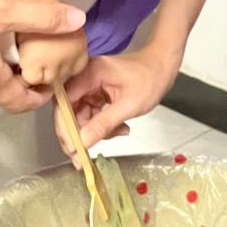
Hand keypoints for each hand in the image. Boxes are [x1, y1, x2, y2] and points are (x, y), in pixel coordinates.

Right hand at [60, 44, 181, 154]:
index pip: (65, 102)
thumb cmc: (150, 80)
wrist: (161, 69)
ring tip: (118, 133)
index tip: (72, 148)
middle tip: (81, 157)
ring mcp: (89, 86)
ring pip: (78, 115)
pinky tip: (120, 128)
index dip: (65, 127)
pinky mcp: (95, 93)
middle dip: (76, 134)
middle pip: (68, 110)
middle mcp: (84, 78)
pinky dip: (102, 126)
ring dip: (93, 131)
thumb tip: (83, 141)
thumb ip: (105, 123)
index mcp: (89, 73)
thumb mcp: (130, 105)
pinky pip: (90, 114)